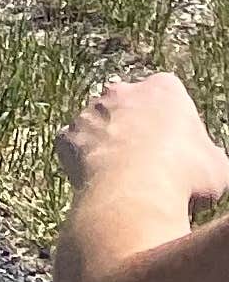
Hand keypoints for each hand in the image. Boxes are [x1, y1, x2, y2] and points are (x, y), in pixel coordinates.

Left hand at [58, 69, 228, 217]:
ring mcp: (90, 111)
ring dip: (108, 144)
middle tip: (149, 162)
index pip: (169, 93)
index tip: (181, 147)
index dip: (175, 120)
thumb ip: (209, 155)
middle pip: (128, 104)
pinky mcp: (68, 136)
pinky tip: (97, 182)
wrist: (136, 192)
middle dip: (136, 127)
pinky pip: (73, 145)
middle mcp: (121, 91)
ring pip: (98, 124)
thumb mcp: (218, 167)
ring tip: (124, 179)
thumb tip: (208, 164)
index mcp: (163, 89)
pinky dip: (82, 161)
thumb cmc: (184, 175)